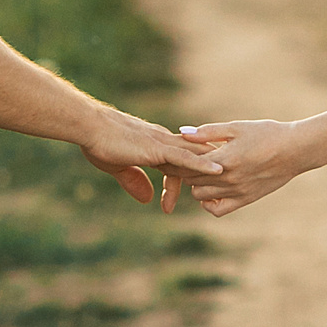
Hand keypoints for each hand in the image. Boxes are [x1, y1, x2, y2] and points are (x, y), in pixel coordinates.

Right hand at [79, 108, 221, 209]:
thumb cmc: (98, 143)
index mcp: (155, 145)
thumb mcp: (118, 168)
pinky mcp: (158, 148)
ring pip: (196, 156)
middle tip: (229, 185)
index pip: (179, 162)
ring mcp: (163, 144)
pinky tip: (218, 171)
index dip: (188, 178)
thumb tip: (147, 199)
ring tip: (237, 176)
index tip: (195, 194)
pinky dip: (202, 165)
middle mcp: (164, 141)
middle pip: (194, 157)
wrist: (89, 127)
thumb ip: (134, 181)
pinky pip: (186, 157)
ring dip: (215, 166)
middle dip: (211, 172)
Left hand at [171, 119, 310, 216]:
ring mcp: (236, 192)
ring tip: (198, 171)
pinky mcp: (245, 200)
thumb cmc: (267, 134)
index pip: (186, 164)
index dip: (176, 159)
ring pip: (200, 195)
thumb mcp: (237, 128)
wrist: (295, 150)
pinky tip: (211, 189)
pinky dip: (209, 203)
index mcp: (223, 158)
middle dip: (182, 170)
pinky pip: (218, 210)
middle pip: (190, 180)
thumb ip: (208, 132)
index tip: (172, 153)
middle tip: (180, 161)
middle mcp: (228, 179)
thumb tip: (183, 133)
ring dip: (195, 184)